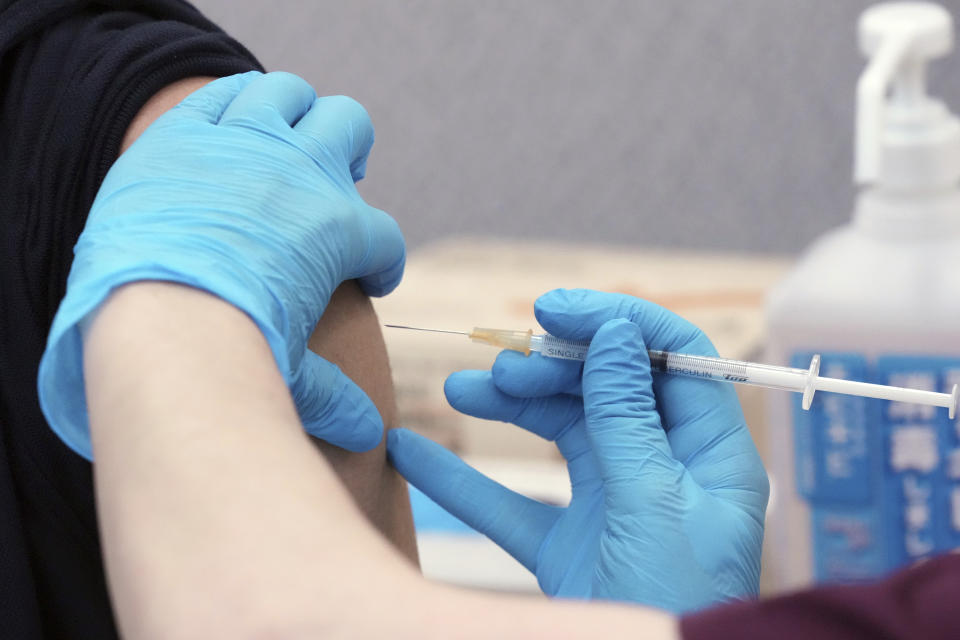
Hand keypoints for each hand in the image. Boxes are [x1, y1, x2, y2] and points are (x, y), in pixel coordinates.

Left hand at [39, 71, 404, 458]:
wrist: (159, 316)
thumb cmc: (236, 354)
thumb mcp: (294, 377)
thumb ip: (333, 398)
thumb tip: (369, 438)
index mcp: (342, 232)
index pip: (385, 239)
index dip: (385, 263)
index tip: (373, 281)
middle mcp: (305, 173)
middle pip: (351, 128)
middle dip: (351, 154)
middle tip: (336, 182)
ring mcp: (248, 142)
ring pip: (292, 94)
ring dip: (297, 114)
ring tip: (286, 142)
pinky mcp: (191, 130)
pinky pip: (227, 93)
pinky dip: (236, 105)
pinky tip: (232, 130)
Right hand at [388, 289, 767, 613]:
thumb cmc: (675, 604)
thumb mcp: (653, 503)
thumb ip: (627, 417)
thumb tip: (614, 334)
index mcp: (709, 453)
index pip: (672, 356)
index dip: (615, 322)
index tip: (553, 311)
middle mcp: (663, 469)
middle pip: (605, 389)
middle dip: (550, 368)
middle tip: (501, 366)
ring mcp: (613, 504)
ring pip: (557, 434)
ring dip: (508, 408)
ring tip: (459, 390)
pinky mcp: (568, 545)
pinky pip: (511, 501)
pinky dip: (464, 480)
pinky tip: (412, 452)